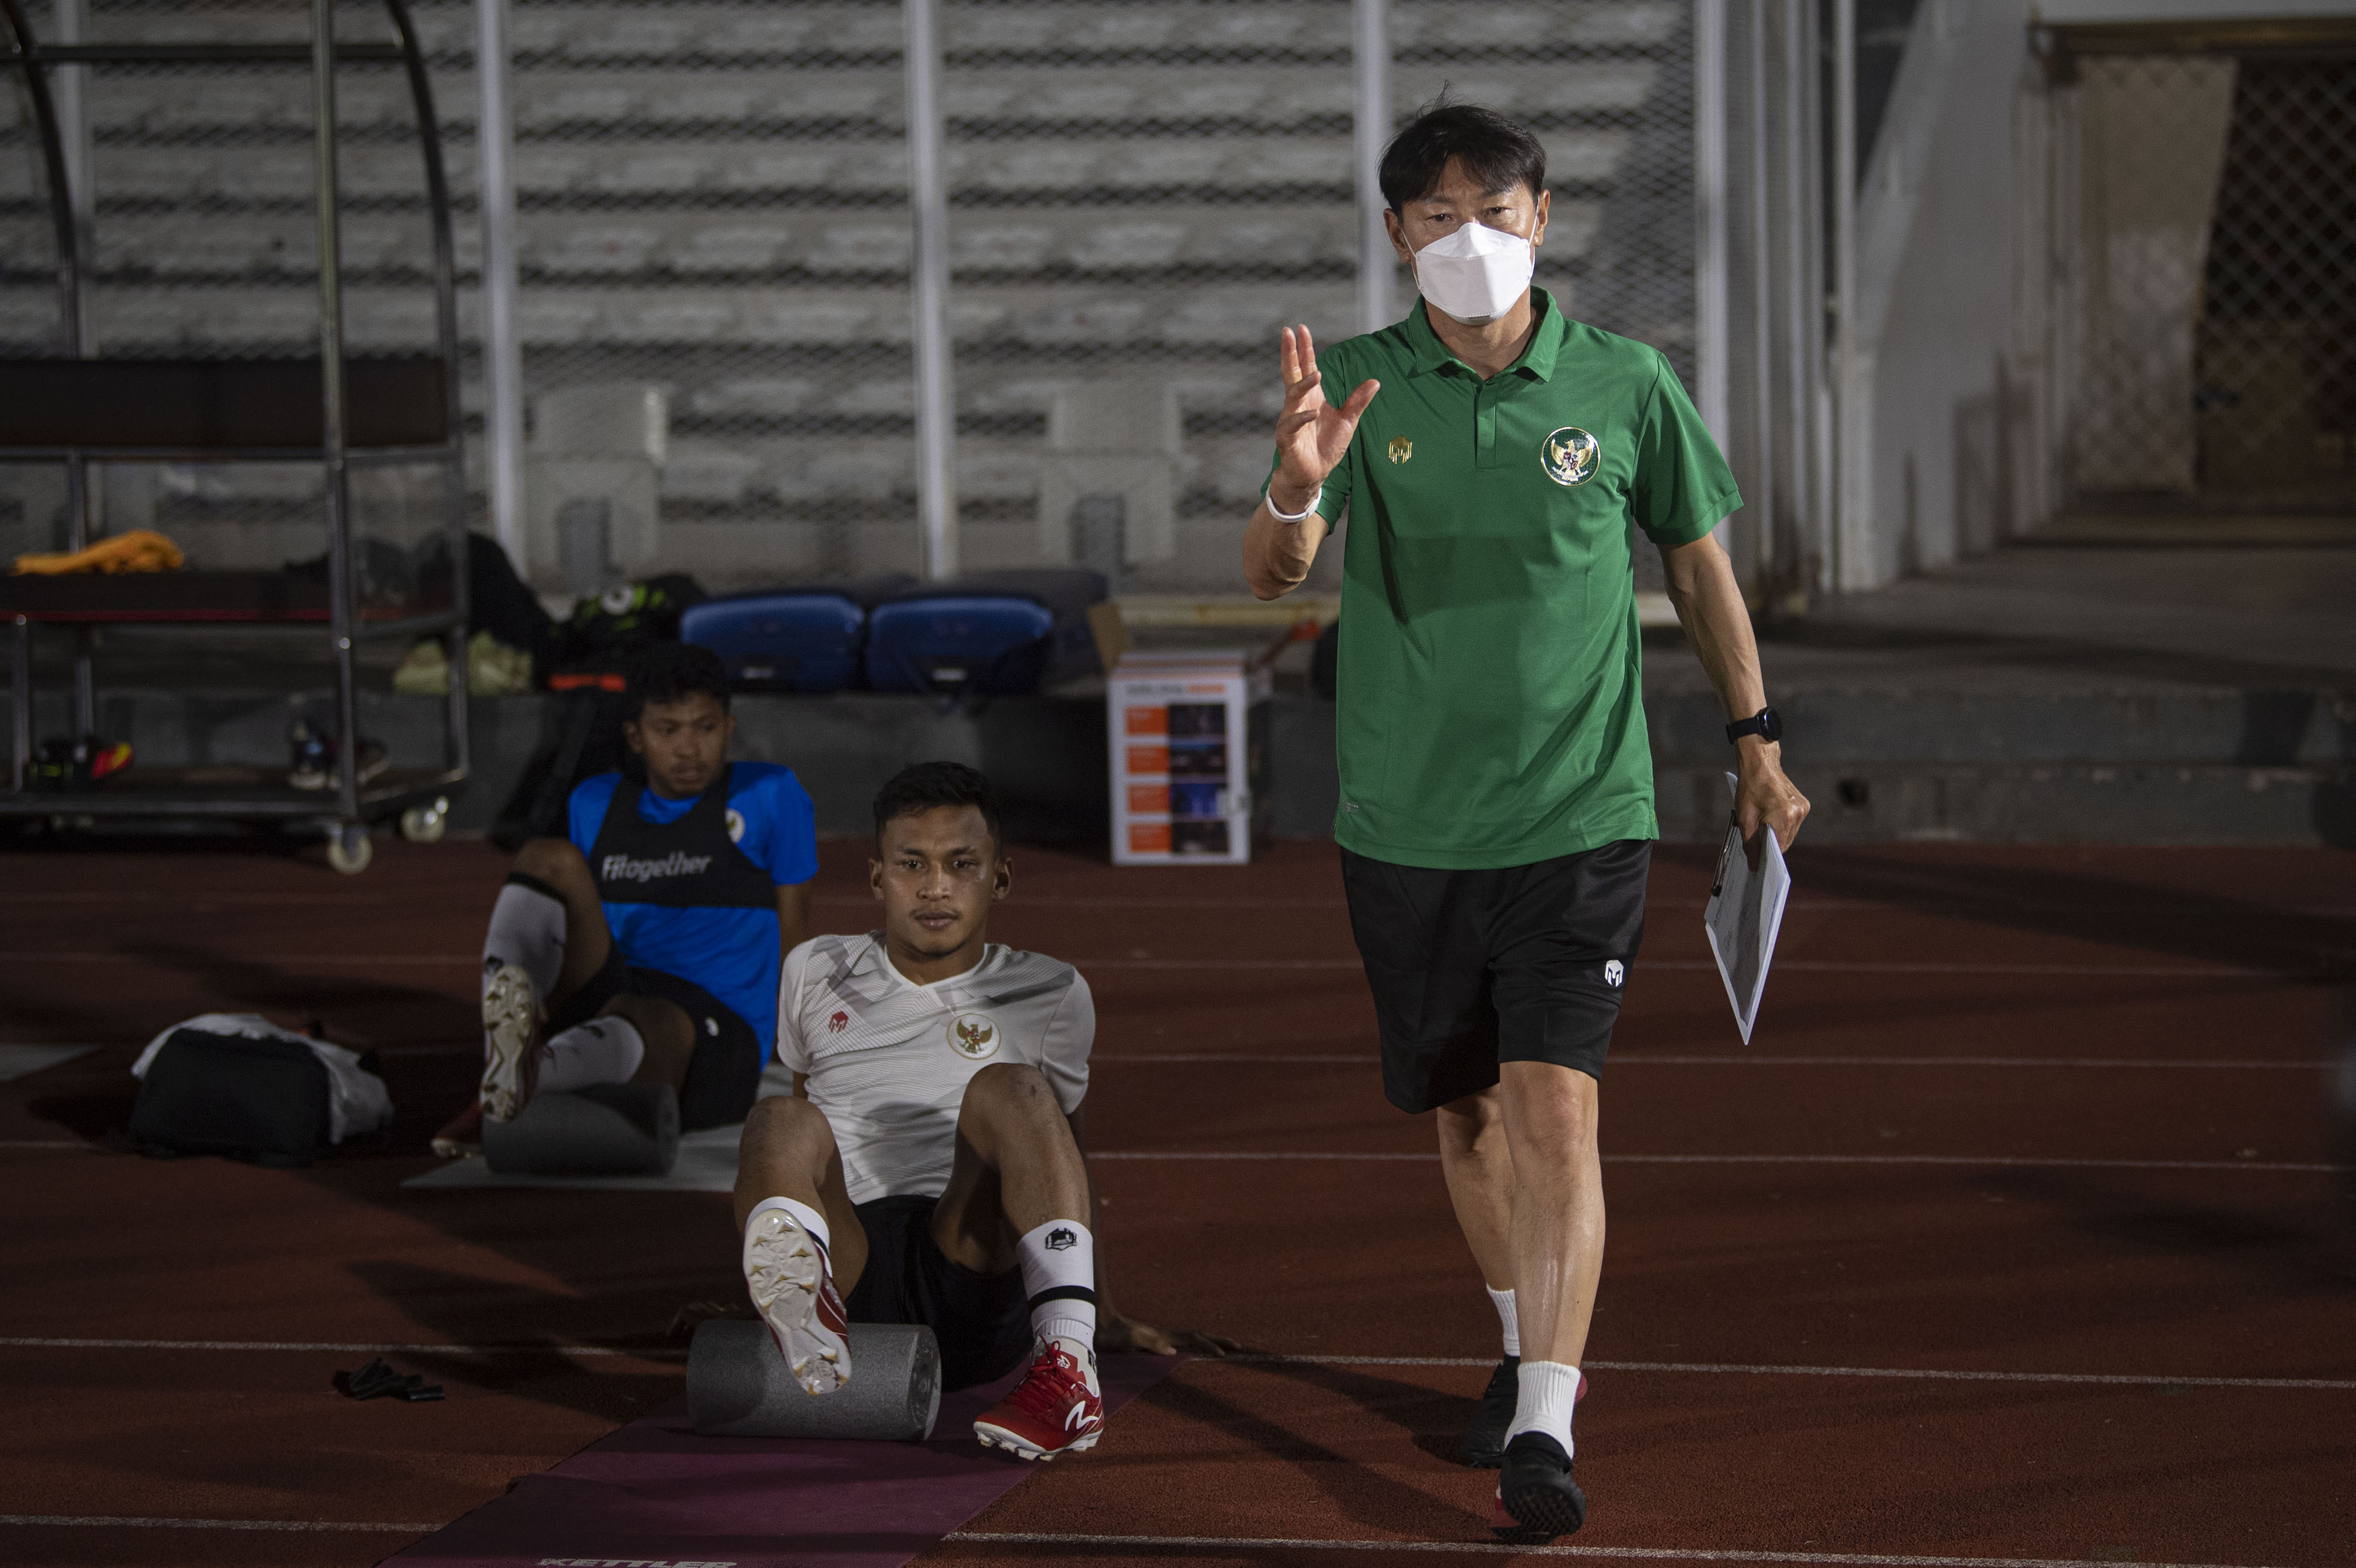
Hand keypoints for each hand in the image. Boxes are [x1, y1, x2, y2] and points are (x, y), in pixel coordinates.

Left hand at [1097, 1307, 1239, 1357]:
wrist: (1102, 1325)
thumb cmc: (1115, 1334)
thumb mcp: (1130, 1340)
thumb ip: (1150, 1344)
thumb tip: (1173, 1353)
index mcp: (1165, 1335)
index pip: (1194, 1338)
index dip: (1209, 1345)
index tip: (1223, 1353)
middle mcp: (1167, 1336)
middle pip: (1198, 1336)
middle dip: (1219, 1340)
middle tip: (1239, 1346)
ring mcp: (1162, 1339)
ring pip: (1192, 1340)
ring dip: (1209, 1342)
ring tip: (1224, 1349)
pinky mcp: (1156, 1344)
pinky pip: (1182, 1345)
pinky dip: (1195, 1347)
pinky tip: (1196, 1352)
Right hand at [1270, 324, 1378, 514]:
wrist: (1313, 475)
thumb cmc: (1326, 447)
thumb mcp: (1348, 421)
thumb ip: (1358, 401)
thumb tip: (1375, 381)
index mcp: (1310, 397)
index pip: (1305, 367)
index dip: (1303, 349)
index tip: (1301, 328)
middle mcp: (1297, 404)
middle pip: (1291, 373)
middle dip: (1290, 352)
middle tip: (1288, 331)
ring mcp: (1290, 420)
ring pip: (1292, 396)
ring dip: (1303, 384)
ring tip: (1317, 374)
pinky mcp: (1287, 439)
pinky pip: (1292, 425)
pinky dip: (1302, 418)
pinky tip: (1313, 412)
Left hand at [1735, 740, 1807, 855]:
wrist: (1760, 765)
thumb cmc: (1749, 790)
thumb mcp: (1744, 819)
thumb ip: (1750, 845)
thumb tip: (1754, 865)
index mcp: (1784, 817)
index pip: (1779, 848)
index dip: (1767, 856)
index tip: (1757, 860)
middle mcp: (1797, 814)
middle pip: (1785, 842)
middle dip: (1770, 844)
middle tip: (1755, 839)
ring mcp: (1803, 809)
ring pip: (1790, 833)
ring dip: (1777, 834)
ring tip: (1762, 823)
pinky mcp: (1804, 805)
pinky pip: (1793, 823)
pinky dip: (1782, 824)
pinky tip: (1771, 815)